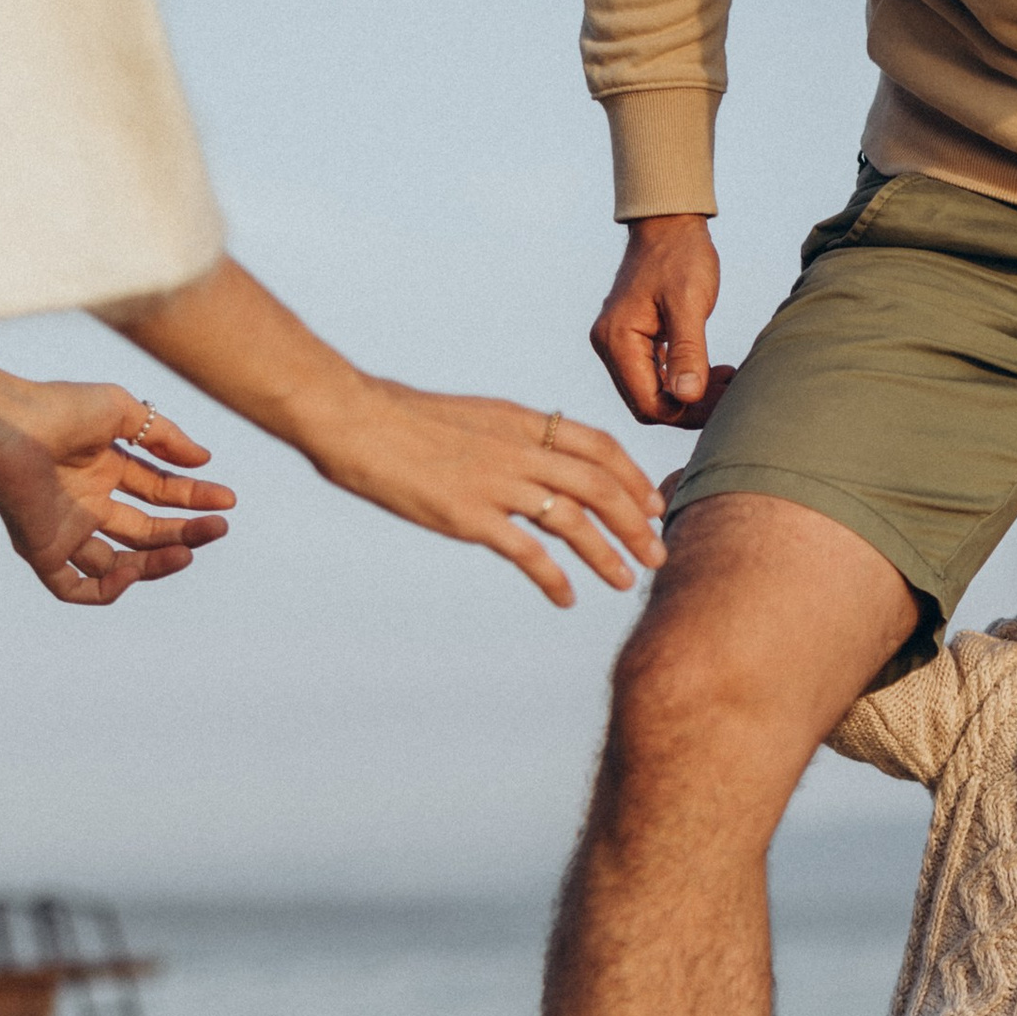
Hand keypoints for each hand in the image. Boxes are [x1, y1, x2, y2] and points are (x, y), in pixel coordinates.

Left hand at [0, 358, 232, 605]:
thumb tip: (205, 461)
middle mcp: (85, 503)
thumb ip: (165, 437)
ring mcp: (64, 529)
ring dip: (157, 563)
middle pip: (146, 530)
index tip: (226, 499)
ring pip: (118, 564)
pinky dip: (105, 589)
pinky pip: (74, 587)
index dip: (194, 497)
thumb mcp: (123, 412)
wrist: (6, 424)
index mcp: (102, 470)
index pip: (158, 492)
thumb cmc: (57, 408)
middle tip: (218, 526)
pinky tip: (131, 569)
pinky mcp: (41, 550)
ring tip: (188, 551)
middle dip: (185, 530)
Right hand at [307, 381, 666, 608]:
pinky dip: (554, 578)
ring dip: (608, 553)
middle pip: (601, 485)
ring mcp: (497, 483)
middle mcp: (520, 449)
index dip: (633, 476)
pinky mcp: (469, 515)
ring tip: (628, 581)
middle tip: (659, 552)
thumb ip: (511, 438)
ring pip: (575, 520)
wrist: (356, 420)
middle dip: (637, 522)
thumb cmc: (405, 420)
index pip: (599, 445)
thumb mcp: (474, 417)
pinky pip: (527, 552)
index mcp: (523, 421)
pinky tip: (567, 598)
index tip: (653, 502)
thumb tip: (537, 457)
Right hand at [591, 214, 732, 429]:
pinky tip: (714, 372)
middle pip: (648, 403)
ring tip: (727, 380)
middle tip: (730, 392)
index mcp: (617, 340)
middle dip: (690, 406)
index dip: (686, 412)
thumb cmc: (680, 256)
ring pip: (653, 391)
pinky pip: (656, 374)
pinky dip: (684, 379)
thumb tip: (688, 396)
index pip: (648, 402)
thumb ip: (688, 351)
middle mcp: (610, 346)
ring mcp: (619, 343)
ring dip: (690, 394)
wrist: (670, 223)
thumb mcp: (689, 302)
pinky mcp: (634, 338)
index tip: (724, 403)